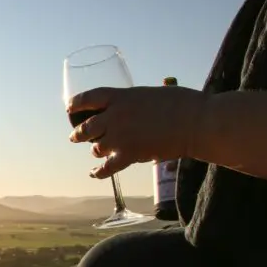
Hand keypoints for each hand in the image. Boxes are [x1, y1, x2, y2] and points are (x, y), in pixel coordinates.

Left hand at [67, 86, 206, 177]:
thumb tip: (139, 104)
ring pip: (96, 148)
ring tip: (98, 151)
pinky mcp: (129, 155)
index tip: (70, 108)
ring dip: (96, 150)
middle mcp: (115, 116)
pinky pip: (106, 168)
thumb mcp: (154, 93)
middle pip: (86, 127)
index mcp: (121, 97)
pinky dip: (98, 172)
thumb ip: (138, 101)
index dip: (76, 104)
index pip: (89, 98)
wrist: (196, 122)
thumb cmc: (183, 104)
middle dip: (78, 134)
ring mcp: (120, 137)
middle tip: (75, 136)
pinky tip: (93, 173)